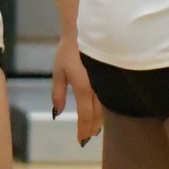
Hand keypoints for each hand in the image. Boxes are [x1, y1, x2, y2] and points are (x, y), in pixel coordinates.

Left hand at [49, 0, 103, 145]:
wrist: (87, 28)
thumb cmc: (70, 48)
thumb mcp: (59, 70)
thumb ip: (58, 93)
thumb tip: (57, 113)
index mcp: (83, 86)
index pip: (85, 115)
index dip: (83, 129)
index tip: (80, 140)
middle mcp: (97, 88)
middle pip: (97, 115)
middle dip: (92, 128)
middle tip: (87, 138)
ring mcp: (106, 82)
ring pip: (105, 108)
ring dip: (100, 120)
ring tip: (95, 129)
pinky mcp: (111, 77)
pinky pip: (110, 98)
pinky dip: (106, 108)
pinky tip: (103, 112)